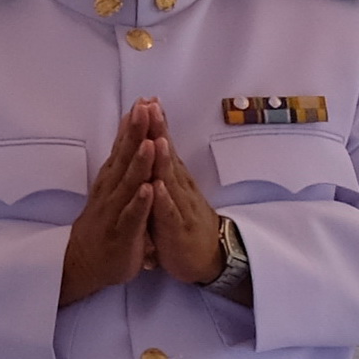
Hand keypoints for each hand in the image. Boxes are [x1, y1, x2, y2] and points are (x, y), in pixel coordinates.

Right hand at [57, 103, 160, 302]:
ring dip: (138, 163)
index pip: (123, 148)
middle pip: (125, 158)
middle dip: (135, 133)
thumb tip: (133, 137)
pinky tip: (147, 189)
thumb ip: (123, 167)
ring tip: (148, 142)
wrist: (83, 264)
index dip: (133, 125)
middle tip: (144, 108)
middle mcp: (111, 192)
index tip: (143, 101)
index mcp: (112, 181)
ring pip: (128, 184)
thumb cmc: (104, 226)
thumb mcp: (113, 192)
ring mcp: (115, 212)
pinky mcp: (121, 234)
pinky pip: (132, 217)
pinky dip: (139, 203)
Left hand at [140, 108, 229, 289]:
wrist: (211, 258)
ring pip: (170, 180)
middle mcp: (179, 188)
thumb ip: (164, 170)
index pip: (164, 146)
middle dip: (158, 130)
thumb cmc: (185, 224)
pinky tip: (156, 187)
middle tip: (151, 105)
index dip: (156, 124)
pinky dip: (163, 200)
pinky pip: (169, 213)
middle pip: (168, 155)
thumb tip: (155, 143)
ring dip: (162, 159)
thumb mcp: (173, 192)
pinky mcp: (178, 229)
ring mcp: (181, 207)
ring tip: (155, 138)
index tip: (147, 100)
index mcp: (175, 179)